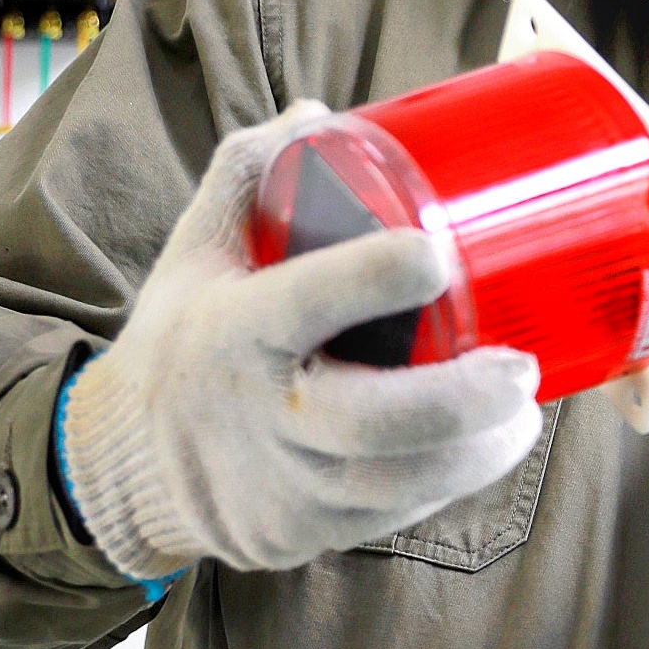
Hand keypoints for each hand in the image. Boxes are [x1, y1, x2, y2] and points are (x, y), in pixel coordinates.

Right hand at [59, 100, 542, 578]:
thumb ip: (252, 175)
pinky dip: (447, 486)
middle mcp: (259, 417)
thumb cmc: (184, 340)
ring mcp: (284, 487)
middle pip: (374, 422)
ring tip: (522, 415)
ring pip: (398, 484)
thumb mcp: (197, 251)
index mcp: (233, 333)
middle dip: (464, 399)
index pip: (305, 301)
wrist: (126, 465)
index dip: (373, 276)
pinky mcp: (305, 534)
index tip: (437, 253)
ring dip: (476, 454)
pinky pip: (391, 516)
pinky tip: (484, 451)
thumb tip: (323, 115)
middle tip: (522, 367)